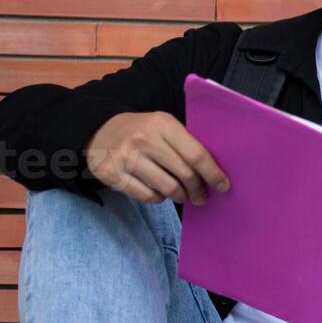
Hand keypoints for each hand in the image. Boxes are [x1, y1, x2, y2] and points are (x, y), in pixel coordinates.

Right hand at [86, 111, 229, 204]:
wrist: (99, 130)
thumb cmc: (142, 132)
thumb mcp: (163, 127)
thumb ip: (185, 144)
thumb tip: (214, 174)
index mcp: (162, 124)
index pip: (196, 155)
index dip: (212, 174)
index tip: (223, 186)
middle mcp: (143, 139)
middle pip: (184, 174)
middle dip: (198, 189)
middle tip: (201, 196)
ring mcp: (126, 157)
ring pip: (168, 188)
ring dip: (180, 196)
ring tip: (182, 195)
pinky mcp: (112, 174)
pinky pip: (148, 196)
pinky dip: (159, 198)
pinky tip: (159, 192)